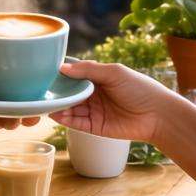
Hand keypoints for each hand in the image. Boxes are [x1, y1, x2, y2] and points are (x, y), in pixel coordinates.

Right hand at [50, 60, 176, 142]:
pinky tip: (54, 113)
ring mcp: (94, 111)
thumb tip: (62, 67)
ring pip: (70, 108)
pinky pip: (76, 123)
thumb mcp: (114, 72)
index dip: (61, 74)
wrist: (158, 116)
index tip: (43, 72)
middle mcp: (94, 94)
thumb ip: (88, 69)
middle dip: (56, 92)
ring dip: (57, 106)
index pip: (75, 74)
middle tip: (37, 89)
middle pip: (70, 92)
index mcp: (99, 78)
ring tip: (42, 102)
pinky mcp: (95, 127)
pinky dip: (64, 119)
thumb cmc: (140, 88)